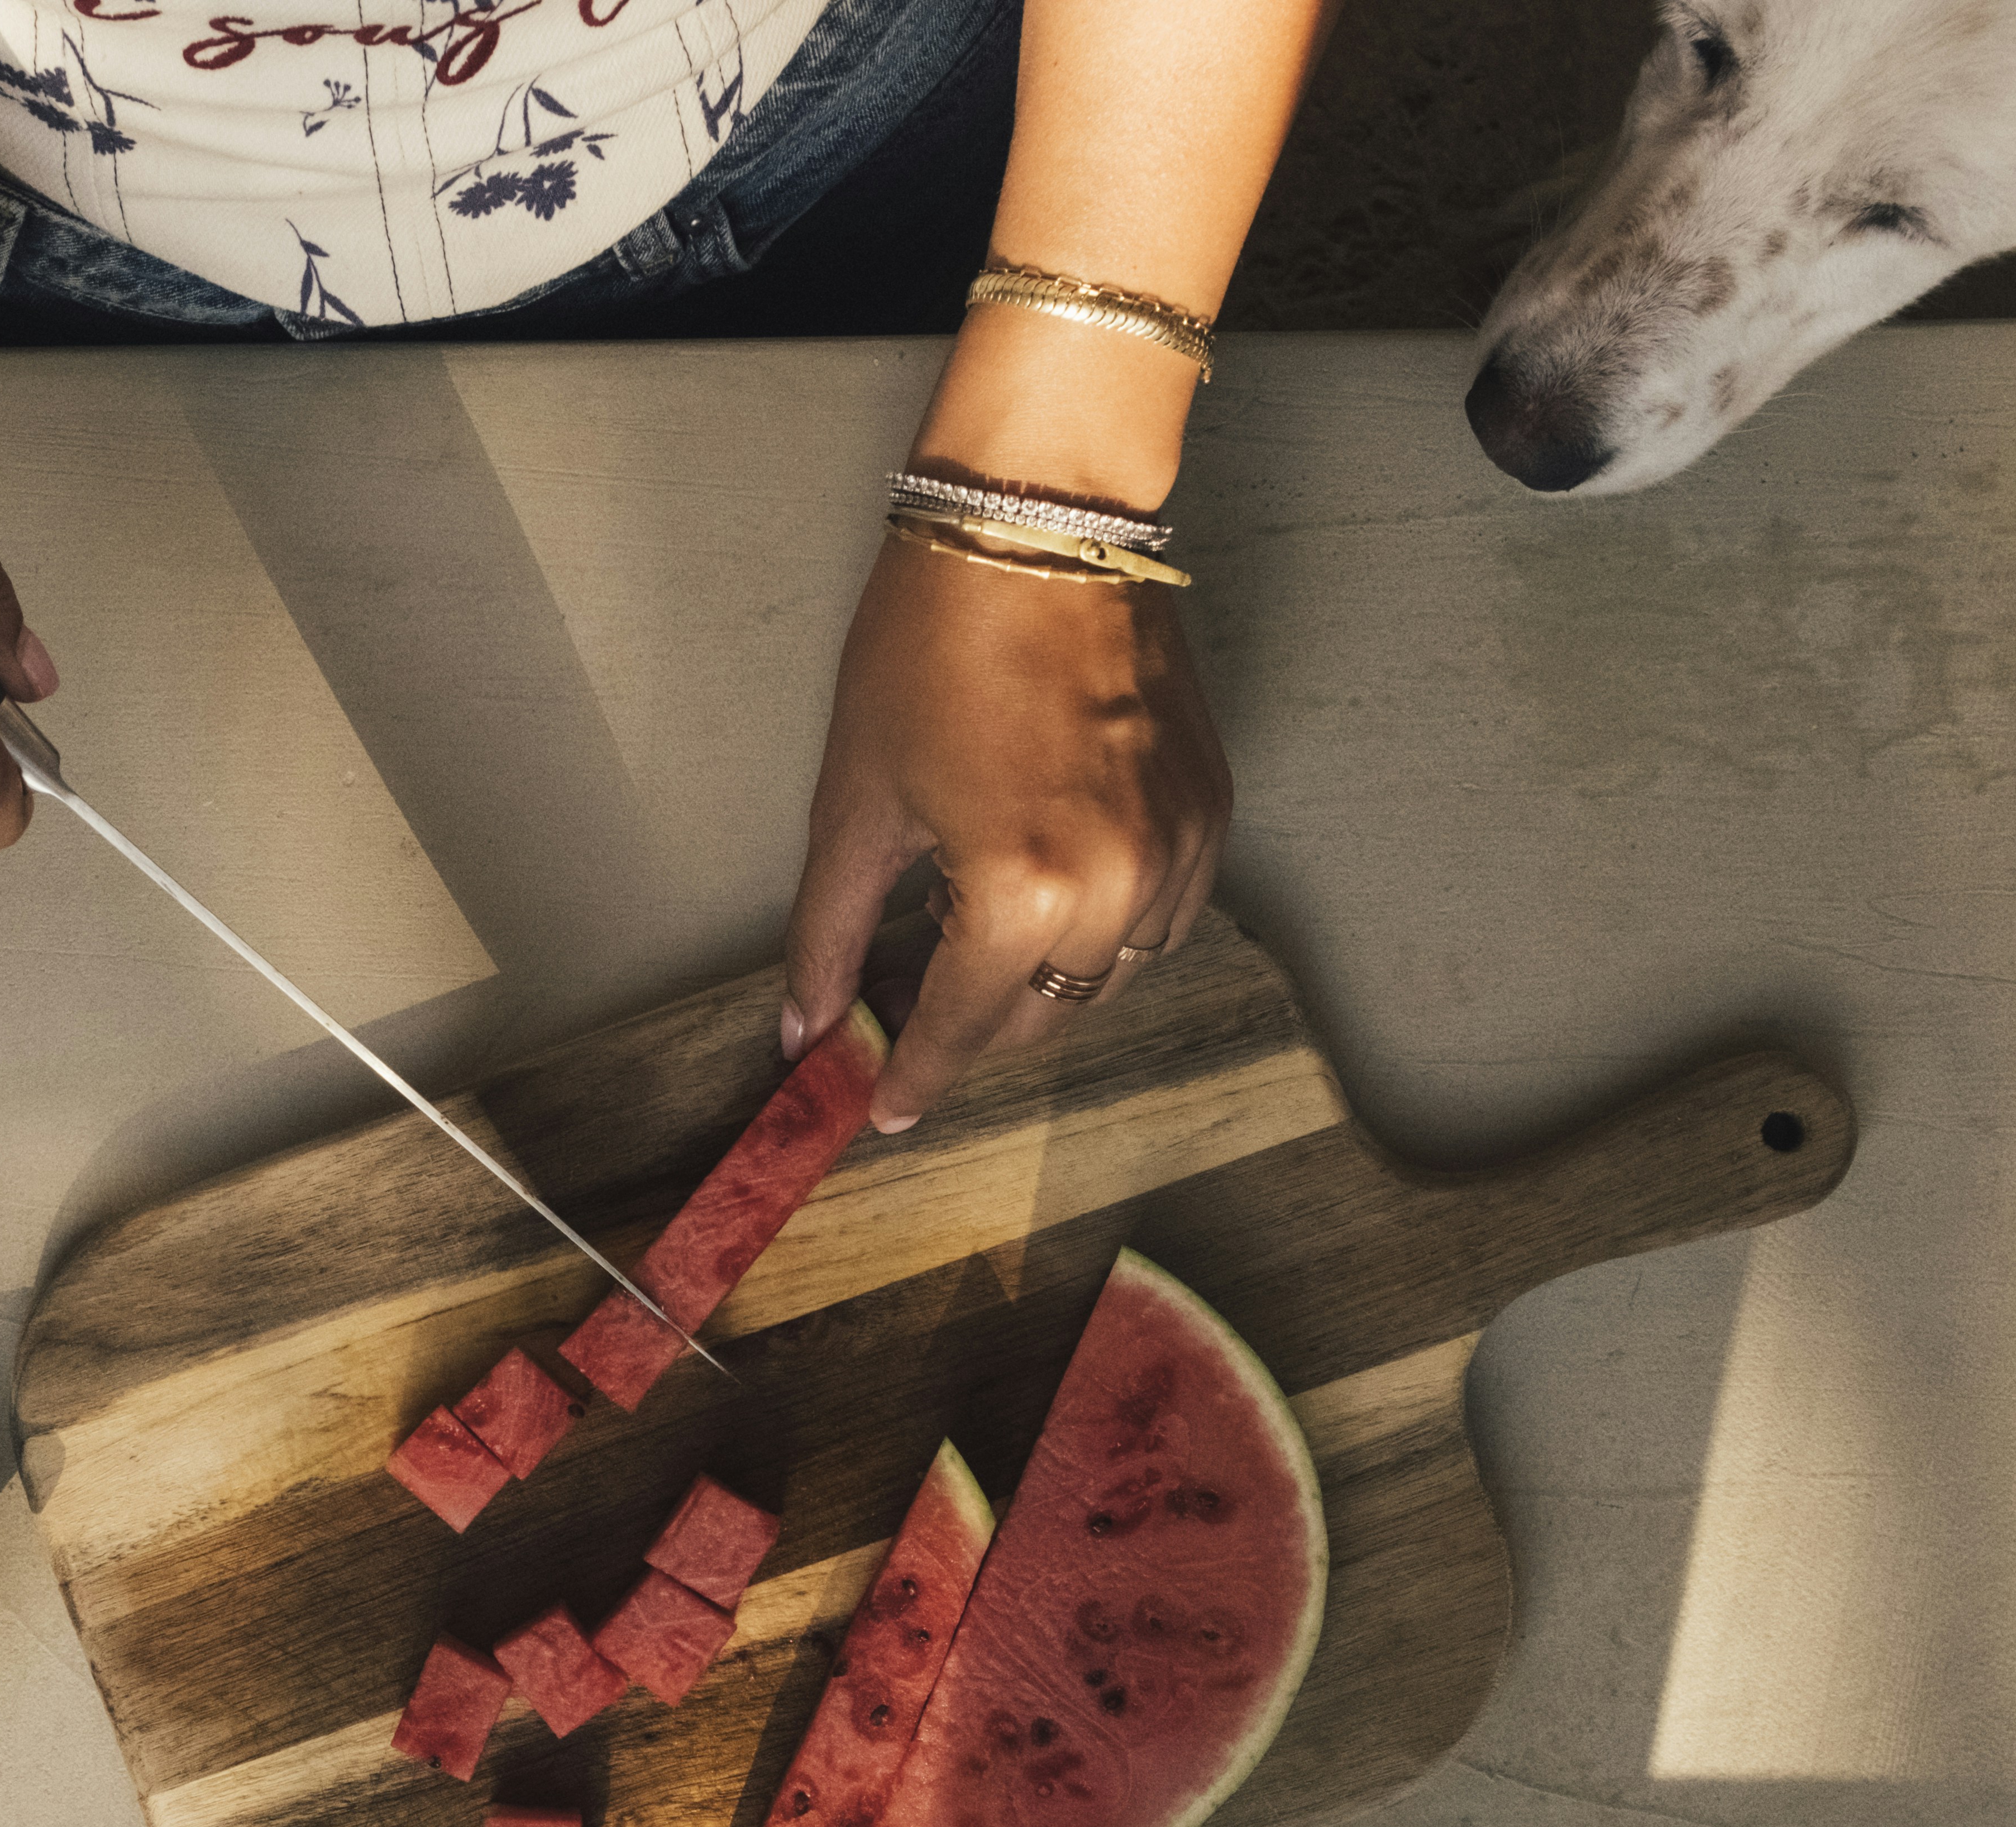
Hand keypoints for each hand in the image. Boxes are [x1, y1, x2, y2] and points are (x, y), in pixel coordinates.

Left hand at [781, 534, 1228, 1129]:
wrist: (1038, 528)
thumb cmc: (933, 647)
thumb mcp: (857, 802)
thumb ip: (832, 933)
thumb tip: (806, 1029)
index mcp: (1021, 892)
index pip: (963, 1030)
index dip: (915, 1078)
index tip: (884, 1109)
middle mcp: (1117, 890)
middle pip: (1039, 1018)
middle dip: (970, 1029)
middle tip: (911, 1007)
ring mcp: (1177, 852)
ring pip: (1106, 979)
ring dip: (1037, 982)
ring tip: (970, 937)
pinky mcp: (1209, 813)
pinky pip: (1162, 922)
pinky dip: (1104, 933)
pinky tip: (1047, 894)